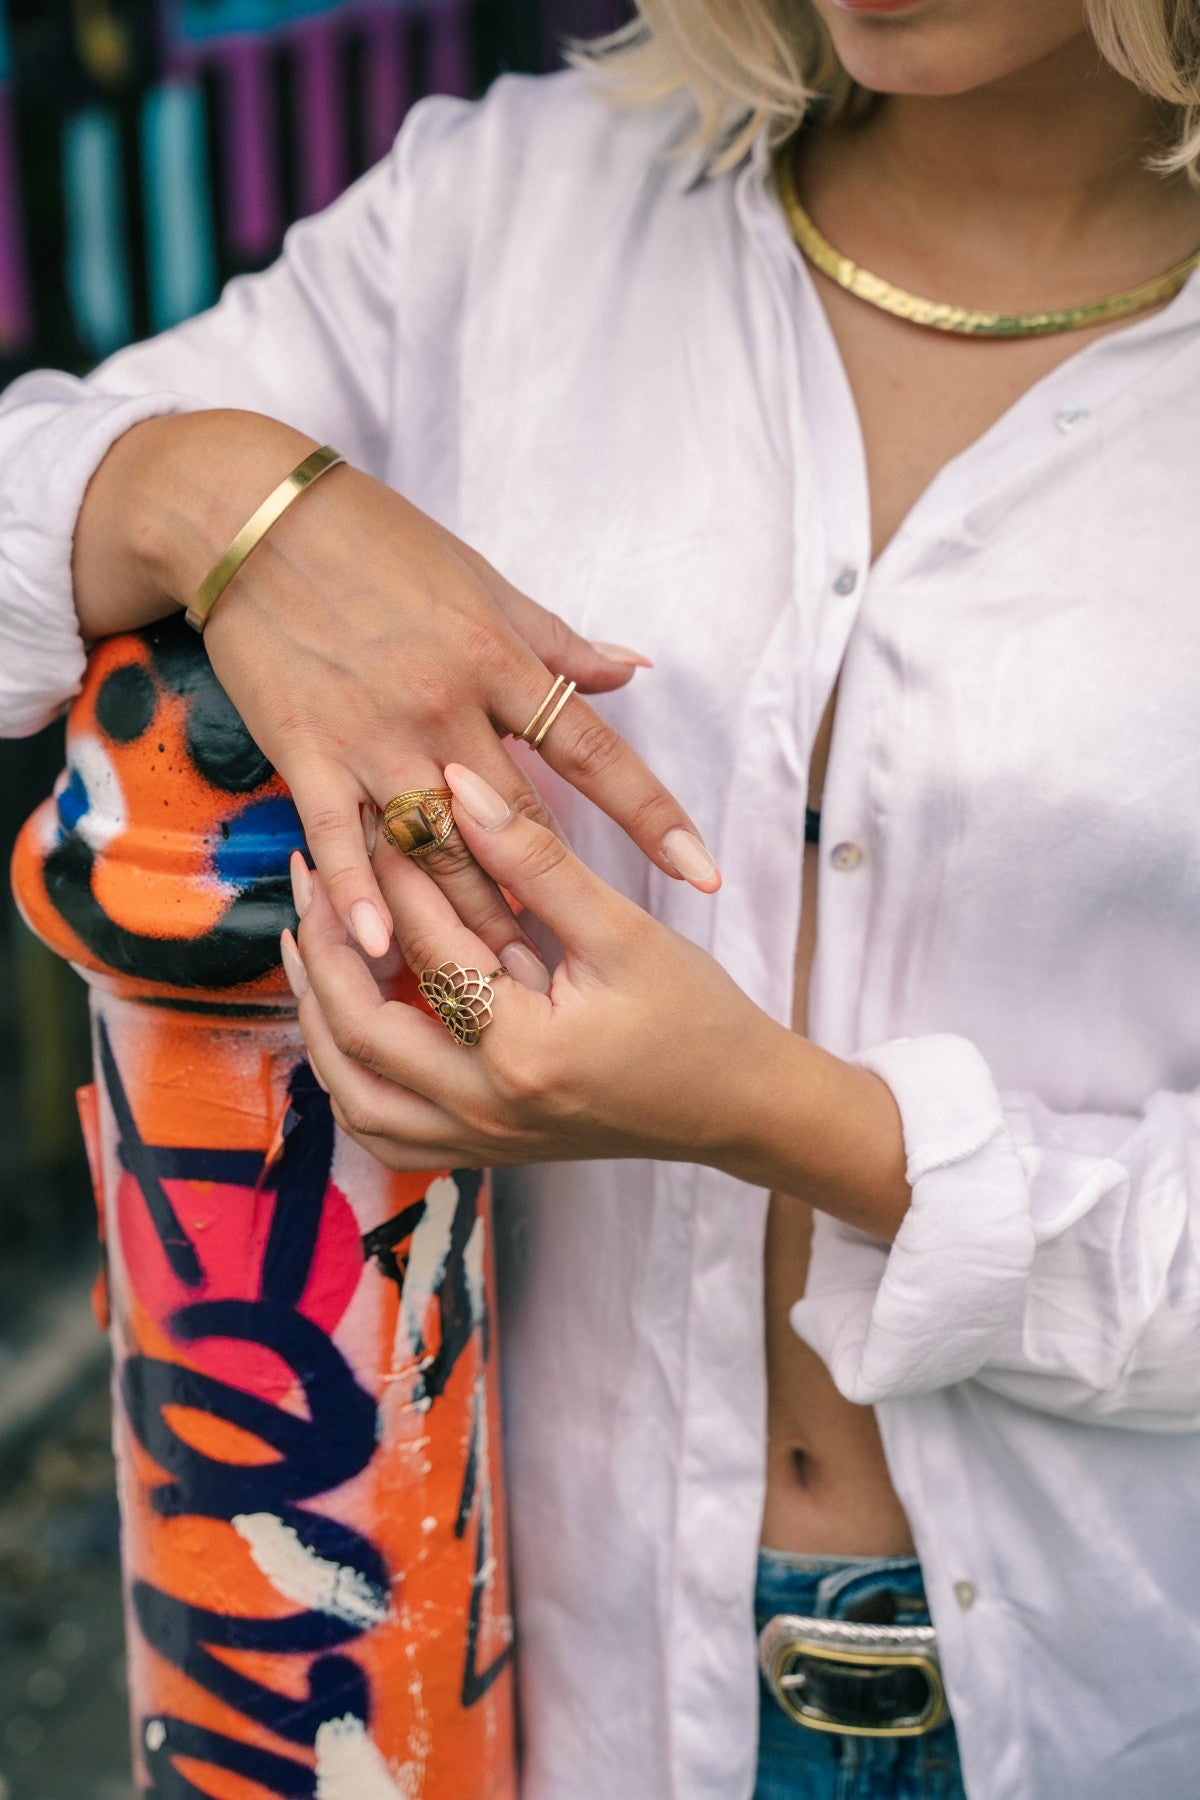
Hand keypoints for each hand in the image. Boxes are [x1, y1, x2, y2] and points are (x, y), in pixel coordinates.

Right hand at [74, 411, 719, 982]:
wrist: (253, 515)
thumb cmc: (378, 542)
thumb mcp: (485, 582)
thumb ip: (557, 643)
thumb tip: (633, 672)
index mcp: (501, 661)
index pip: (596, 755)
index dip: (654, 817)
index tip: (703, 874)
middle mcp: (448, 707)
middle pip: (517, 826)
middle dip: (549, 904)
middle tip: (582, 974)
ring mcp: (378, 733)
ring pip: (437, 845)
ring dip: (471, 920)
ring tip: (503, 993)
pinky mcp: (309, 750)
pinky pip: (340, 834)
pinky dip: (358, 894)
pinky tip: (376, 950)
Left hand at [286, 765, 910, 1239]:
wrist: (740, 1107)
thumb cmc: (696, 1018)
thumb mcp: (625, 932)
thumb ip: (538, 864)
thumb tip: (464, 788)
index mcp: (522, 1050)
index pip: (428, 948)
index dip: (395, 873)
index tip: (373, 816)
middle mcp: (486, 1109)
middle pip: (359, 1029)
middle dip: (323, 949)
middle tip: (308, 881)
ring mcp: (479, 1141)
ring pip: (355, 1095)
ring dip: (319, 1021)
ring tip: (306, 949)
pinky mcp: (483, 1151)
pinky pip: (384, 1130)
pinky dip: (351, 1080)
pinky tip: (344, 1028)